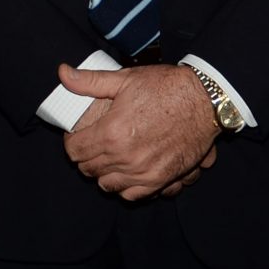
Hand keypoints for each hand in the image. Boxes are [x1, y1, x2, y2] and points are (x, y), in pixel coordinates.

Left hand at [58, 64, 218, 201]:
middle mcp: (125, 158)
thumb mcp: (125, 79)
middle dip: (86, 157)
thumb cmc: (166, 87)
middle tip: (92, 144)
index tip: (77, 134)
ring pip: (107, 185)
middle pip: (88, 169)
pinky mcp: (162, 180)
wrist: (205, 100)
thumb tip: (63, 73)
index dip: (71, 141)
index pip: (74, 150)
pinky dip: (125, 186)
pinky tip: (127, 172)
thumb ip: (89, 81)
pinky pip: (133, 195)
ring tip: (108, 158)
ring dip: (104, 173)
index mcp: (111, 133)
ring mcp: (144, 173)